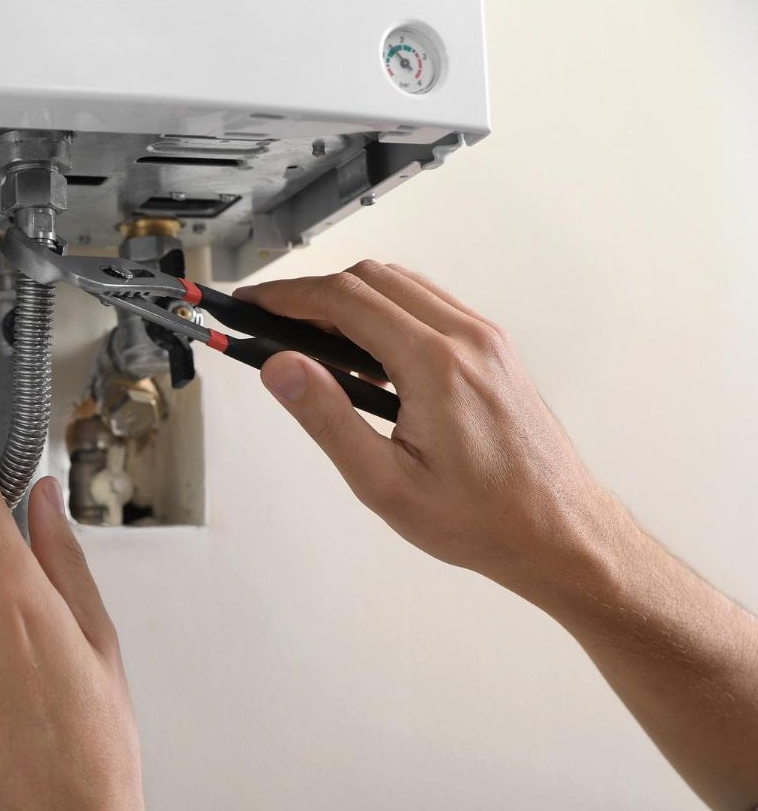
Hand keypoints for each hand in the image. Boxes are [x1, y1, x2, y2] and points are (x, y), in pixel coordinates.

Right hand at [237, 261, 614, 597]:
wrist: (557, 531)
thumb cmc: (481, 519)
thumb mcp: (383, 483)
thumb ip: (327, 418)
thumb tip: (281, 368)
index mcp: (435, 366)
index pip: (344, 300)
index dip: (287, 296)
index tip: (253, 303)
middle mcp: (466, 339)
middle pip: (372, 279)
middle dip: (313, 294)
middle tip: (272, 324)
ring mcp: (485, 340)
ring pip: (402, 286)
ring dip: (350, 300)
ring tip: (312, 345)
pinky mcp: (493, 350)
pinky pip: (429, 306)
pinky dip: (385, 313)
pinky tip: (364, 356)